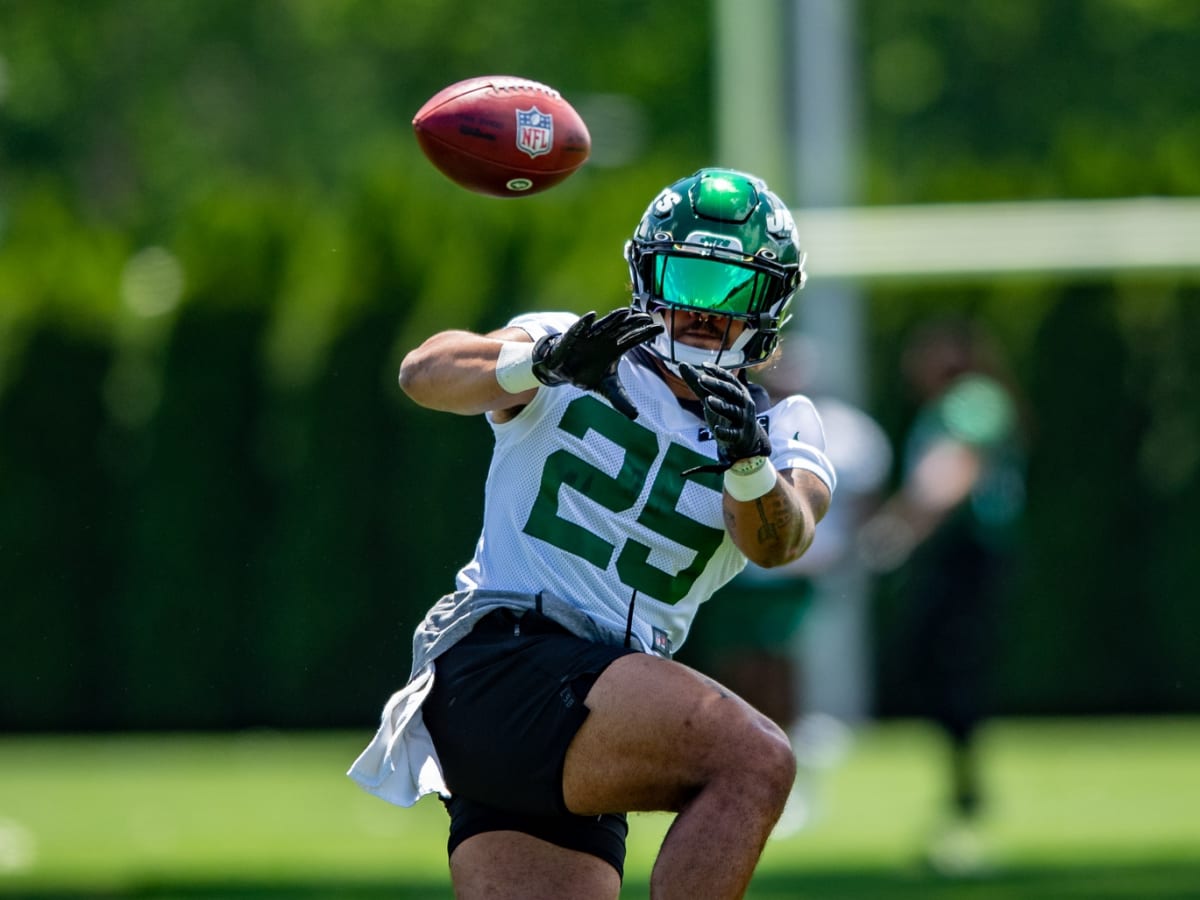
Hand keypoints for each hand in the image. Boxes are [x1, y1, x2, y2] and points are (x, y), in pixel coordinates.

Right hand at [531, 309, 662, 418]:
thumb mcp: (606, 388)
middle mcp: (606, 339)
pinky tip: (591, 316)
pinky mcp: (574, 336)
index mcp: (616, 349)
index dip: (646, 333)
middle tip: (647, 317)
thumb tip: (636, 416)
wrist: (564, 371)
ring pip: (604, 325)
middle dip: (634, 323)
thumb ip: (620, 400)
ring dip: (613, 319)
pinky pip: (579, 328)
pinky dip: (584, 323)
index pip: (634, 339)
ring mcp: (591, 336)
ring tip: (625, 313)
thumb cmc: (588, 374)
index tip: (661, 329)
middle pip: (623, 328)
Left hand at [679, 362, 771, 464]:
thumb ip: (699, 384)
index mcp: (738, 392)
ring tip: (708, 400)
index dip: (718, 372)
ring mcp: (743, 420)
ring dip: (721, 406)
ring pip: (733, 411)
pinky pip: (734, 434)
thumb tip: (682, 364)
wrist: (745, 442)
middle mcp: (743, 404)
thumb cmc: (726, 416)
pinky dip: (726, 432)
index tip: (704, 365)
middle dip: (717, 385)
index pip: (729, 379)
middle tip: (701, 379)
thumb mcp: (712, 398)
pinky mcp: (740, 436)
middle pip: (731, 392)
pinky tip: (716, 430)